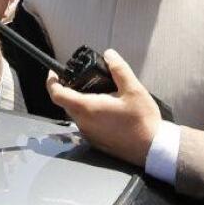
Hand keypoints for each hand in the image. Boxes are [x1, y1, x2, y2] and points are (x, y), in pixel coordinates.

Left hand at [47, 48, 160, 166]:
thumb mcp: (134, 89)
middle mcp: (84, 123)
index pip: (58, 94)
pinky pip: (85, 123)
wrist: (152, 149)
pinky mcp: (96, 141)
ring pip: (76, 113)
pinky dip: (90, 113)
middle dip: (70, 89)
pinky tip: (107, 109)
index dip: (52, 82)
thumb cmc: (143, 121)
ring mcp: (89, 134)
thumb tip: (109, 55)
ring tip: (101, 93)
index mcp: (88, 108)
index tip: (54, 73)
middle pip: (66, 103)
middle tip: (84, 79)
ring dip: (82, 102)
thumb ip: (119, 69)